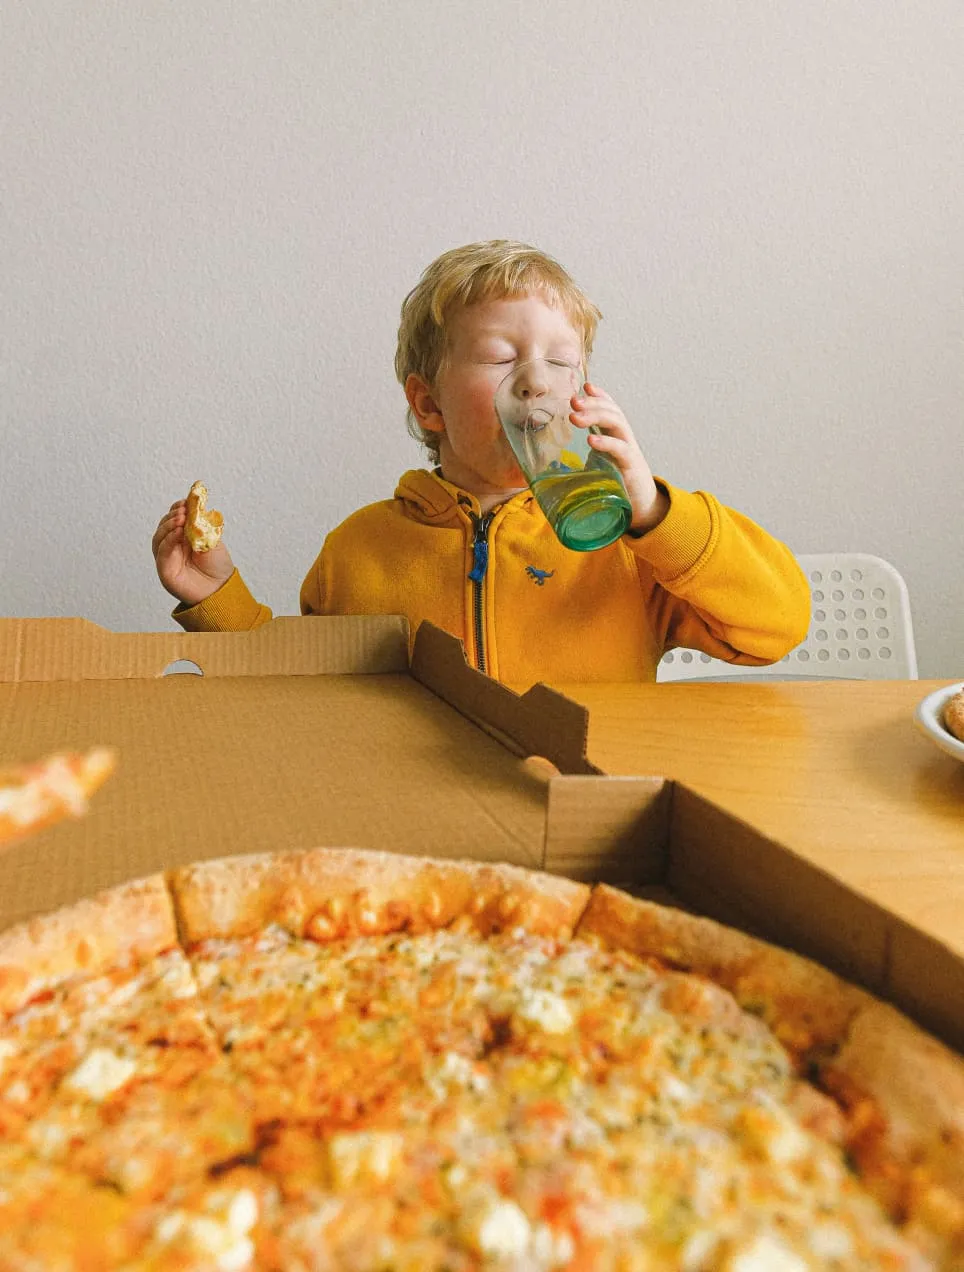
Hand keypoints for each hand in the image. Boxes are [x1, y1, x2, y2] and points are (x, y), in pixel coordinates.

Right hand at [151, 500, 234, 605]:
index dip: (178, 508)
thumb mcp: (212, 540)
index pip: (174, 518)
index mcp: (183, 536)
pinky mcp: (164, 569)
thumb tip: (195, 506)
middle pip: (164, 526)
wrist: (221, 589)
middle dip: (172, 516)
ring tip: (181, 519)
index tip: (186, 502)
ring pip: (159, 537)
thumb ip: (201, 525)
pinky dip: (168, 539)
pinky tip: (177, 532)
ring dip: (168, 525)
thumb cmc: (218, 567)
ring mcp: (167, 557)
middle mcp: (172, 546)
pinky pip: (162, 551)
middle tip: (183, 511)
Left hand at [570, 383, 668, 533]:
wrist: (642, 508)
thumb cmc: (617, 486)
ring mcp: (629, 452)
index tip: (584, 386)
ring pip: (617, 424)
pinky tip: (591, 440)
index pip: (610, 409)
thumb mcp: (597, 467)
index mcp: (615, 437)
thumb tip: (553, 464)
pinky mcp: (631, 468)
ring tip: (575, 416)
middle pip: (611, 412)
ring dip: (596, 416)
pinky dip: (606, 443)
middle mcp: (624, 440)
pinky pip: (621, 450)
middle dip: (592, 403)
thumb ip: (584, 459)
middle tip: (572, 401)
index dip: (599, 396)